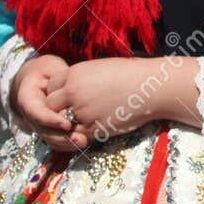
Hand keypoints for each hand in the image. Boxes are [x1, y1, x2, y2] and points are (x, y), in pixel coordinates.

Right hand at [10, 54, 83, 151]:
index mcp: (28, 99)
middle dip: (61, 136)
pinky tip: (84, 142)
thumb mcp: (50, 68)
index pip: (35, 112)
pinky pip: (56, 142)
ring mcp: (39, 125)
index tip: (67, 124)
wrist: (41, 79)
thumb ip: (59, 77)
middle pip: (43, 130)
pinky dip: (69, 145)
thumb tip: (72, 87)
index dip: (49, 120)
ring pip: (50, 139)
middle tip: (80, 138)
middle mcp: (31, 115)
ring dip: (66, 143)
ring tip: (84, 141)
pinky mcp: (50, 130)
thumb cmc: (47, 71)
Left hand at [45, 56, 197, 144]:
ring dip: (69, 124)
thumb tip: (69, 87)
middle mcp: (74, 92)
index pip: (50, 86)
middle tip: (70, 111)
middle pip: (50, 106)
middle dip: (58, 110)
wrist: (153, 87)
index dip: (56, 92)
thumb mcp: (100, 68)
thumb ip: (81, 78)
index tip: (66, 97)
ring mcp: (83, 111)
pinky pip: (78, 136)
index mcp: (75, 74)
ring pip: (62, 123)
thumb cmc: (132, 74)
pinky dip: (82, 135)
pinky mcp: (95, 127)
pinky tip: (94, 128)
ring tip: (82, 121)